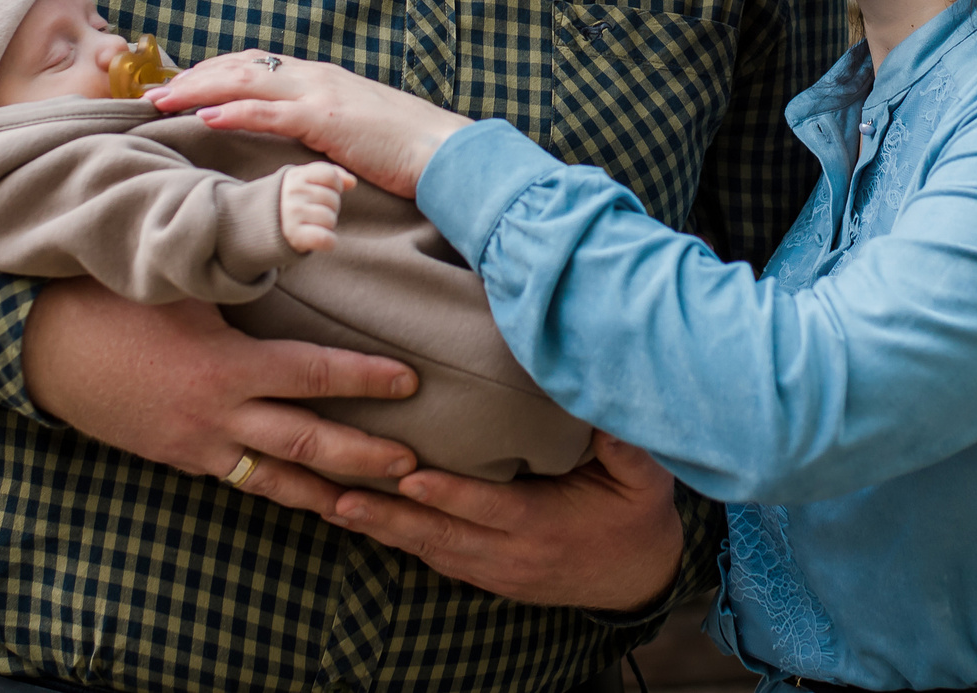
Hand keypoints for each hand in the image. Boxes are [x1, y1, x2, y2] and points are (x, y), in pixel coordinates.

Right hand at [22, 278, 420, 498]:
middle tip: (415, 464)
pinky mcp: (180, 460)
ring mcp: (198, 447)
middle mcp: (218, 418)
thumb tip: (299, 235)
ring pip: (277, 481)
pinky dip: (281, 491)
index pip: (314, 377)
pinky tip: (311, 499)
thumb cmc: (110, 300)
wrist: (39, 348)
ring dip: (329, 493)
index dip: (367, 381)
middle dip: (366, 457)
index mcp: (226, 368)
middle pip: (309, 446)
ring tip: (377, 504)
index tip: (411, 381)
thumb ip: (239, 268)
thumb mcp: (179, 277)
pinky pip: (241, 480)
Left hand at [150, 50, 470, 197]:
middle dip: (193, 77)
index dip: (213, 72)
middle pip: (241, 65)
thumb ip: (323, 125)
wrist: (446, 152)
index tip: (179, 84)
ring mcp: (322, 94)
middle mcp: (316, 76)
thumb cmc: (405, 147)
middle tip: (151, 94)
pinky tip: (205, 117)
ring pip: (247, 82)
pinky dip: (234, 112)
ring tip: (161, 102)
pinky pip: (271, 112)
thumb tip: (297, 138)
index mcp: (321, 78)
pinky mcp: (328, 120)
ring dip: (199, 90)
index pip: (256, 64)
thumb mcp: (355, 128)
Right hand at [280, 161, 353, 253]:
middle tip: (313, 213)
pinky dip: (328, 242)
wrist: (254, 227)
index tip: (325, 193)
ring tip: (311, 225)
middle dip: (329, 208)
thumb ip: (329, 175)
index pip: (330, 175)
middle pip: (333, 199)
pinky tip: (321, 240)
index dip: (335, 186)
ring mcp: (292, 214)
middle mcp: (292, 193)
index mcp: (295, 177)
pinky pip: (325, 239)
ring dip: (326, 226)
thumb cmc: (288, 202)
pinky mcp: (293, 235)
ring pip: (330, 219)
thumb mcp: (303, 181)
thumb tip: (352, 181)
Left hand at [312, 431, 684, 610]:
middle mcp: (511, 554)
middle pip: (439, 535)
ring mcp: (495, 571)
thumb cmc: (638, 516)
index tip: (407, 474)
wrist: (639, 576)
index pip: (487, 507)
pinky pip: (436, 559)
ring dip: (381, 530)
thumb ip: (622, 441)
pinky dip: (398, 541)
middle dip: (387, 515)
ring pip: (428, 550)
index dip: (446, 493)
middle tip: (339, 495)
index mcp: (544, 525)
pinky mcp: (487, 576)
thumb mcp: (644, 478)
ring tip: (332, 507)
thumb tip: (603, 400)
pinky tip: (363, 523)